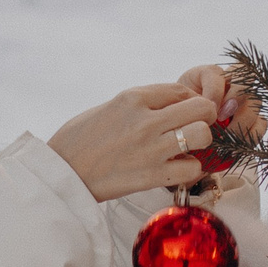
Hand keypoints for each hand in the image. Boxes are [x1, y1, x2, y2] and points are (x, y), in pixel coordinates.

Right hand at [46, 83, 217, 201]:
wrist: (63, 171)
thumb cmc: (81, 138)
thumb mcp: (110, 106)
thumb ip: (141, 104)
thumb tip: (171, 105)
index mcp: (133, 98)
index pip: (181, 91)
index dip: (188, 102)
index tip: (183, 113)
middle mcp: (146, 120)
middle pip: (202, 108)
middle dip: (204, 117)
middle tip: (193, 128)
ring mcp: (151, 148)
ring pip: (202, 135)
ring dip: (200, 142)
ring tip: (187, 148)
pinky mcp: (152, 175)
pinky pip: (192, 168)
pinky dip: (190, 169)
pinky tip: (177, 168)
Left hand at [176, 63, 266, 143]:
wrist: (184, 138)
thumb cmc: (179, 121)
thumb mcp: (177, 110)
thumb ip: (188, 105)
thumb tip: (204, 111)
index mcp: (209, 76)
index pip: (217, 73)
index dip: (214, 90)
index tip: (207, 108)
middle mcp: (231, 85)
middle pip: (244, 80)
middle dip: (235, 98)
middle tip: (221, 118)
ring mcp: (245, 102)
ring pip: (255, 103)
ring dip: (241, 121)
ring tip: (226, 137)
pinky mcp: (253, 121)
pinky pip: (261, 124)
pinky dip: (250, 134)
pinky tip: (235, 145)